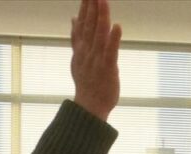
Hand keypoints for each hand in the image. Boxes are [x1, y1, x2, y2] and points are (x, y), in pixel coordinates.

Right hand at [70, 0, 121, 120]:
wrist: (88, 106)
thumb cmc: (86, 82)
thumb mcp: (77, 57)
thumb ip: (76, 37)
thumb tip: (73, 18)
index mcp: (81, 47)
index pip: (82, 22)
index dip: (85, 6)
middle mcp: (87, 51)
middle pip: (89, 25)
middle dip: (91, 6)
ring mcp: (97, 59)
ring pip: (99, 34)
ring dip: (101, 17)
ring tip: (103, 0)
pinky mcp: (108, 68)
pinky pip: (111, 52)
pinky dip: (114, 39)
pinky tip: (117, 26)